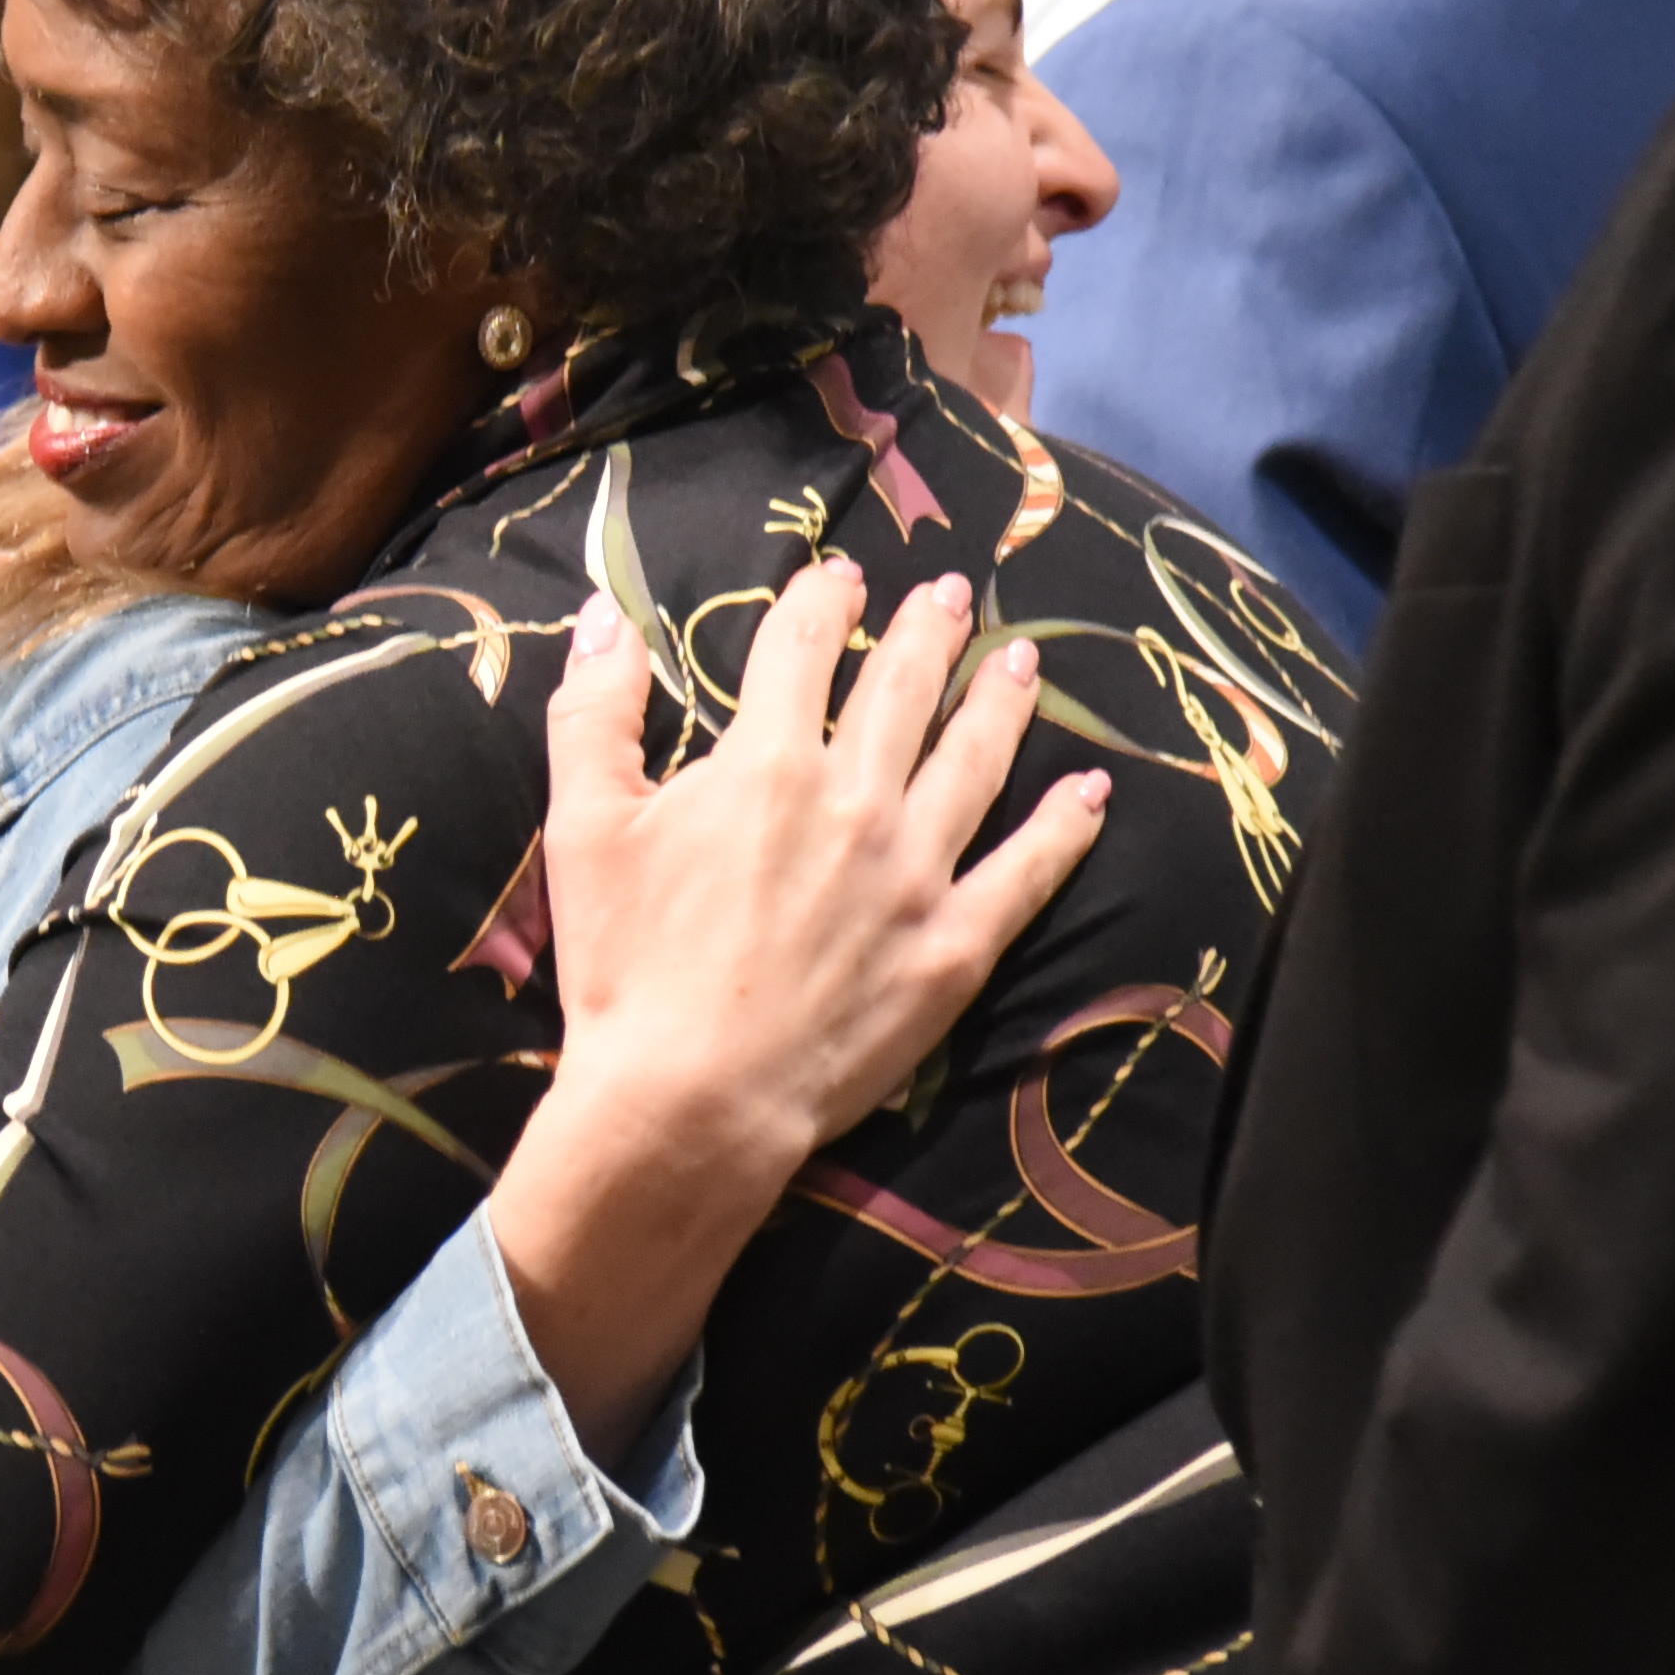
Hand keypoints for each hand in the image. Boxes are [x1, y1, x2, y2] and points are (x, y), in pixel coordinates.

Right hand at [490, 560, 1111, 1444]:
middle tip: (955, 592)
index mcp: (765, 761)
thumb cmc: (625, 965)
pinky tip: (1090, 793)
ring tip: (1022, 660)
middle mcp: (855, 799)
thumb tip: (607, 618)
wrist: (690, 1100)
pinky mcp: (952, 947)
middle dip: (928, 631)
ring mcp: (915, 873)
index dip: (822, 601)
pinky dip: (1062, 829)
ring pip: (974, 762)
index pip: (800, 649)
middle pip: (901, 690)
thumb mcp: (583, 826)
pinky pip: (1025, 874)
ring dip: (999, 702)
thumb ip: (594, 712)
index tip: (842, 573)